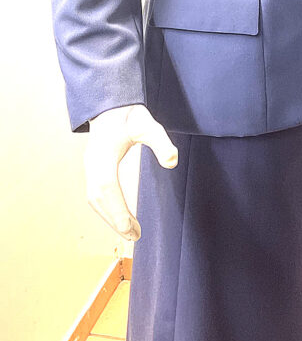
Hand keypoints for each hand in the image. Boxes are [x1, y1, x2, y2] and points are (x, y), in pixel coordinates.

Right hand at [84, 104, 177, 240]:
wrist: (112, 105)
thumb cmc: (129, 115)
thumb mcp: (148, 124)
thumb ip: (160, 141)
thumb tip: (172, 161)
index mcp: (103, 153)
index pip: (106, 186)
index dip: (116, 209)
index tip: (130, 227)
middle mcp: (92, 162)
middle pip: (98, 198)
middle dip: (114, 219)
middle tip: (134, 236)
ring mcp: (89, 167)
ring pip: (95, 199)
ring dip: (110, 217)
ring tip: (130, 232)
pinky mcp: (93, 169)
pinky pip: (96, 195)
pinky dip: (107, 209)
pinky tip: (121, 217)